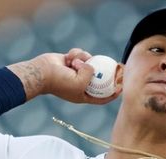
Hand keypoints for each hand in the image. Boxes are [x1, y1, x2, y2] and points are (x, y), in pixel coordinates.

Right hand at [7, 48, 121, 103]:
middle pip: (99, 78)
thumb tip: (92, 65)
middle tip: (118, 65)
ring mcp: (76, 72)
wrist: (42, 72)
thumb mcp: (81, 83)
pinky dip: (77, 54)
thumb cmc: (60, 82)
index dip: (113, 94)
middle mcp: (81, 84)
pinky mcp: (71, 61)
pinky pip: (81, 55)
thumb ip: (92, 75)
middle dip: (107, 72)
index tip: (123, 87)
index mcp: (83, 95)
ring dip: (84, 59)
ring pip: (90, 62)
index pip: (102, 97)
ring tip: (74, 62)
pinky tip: (69, 57)